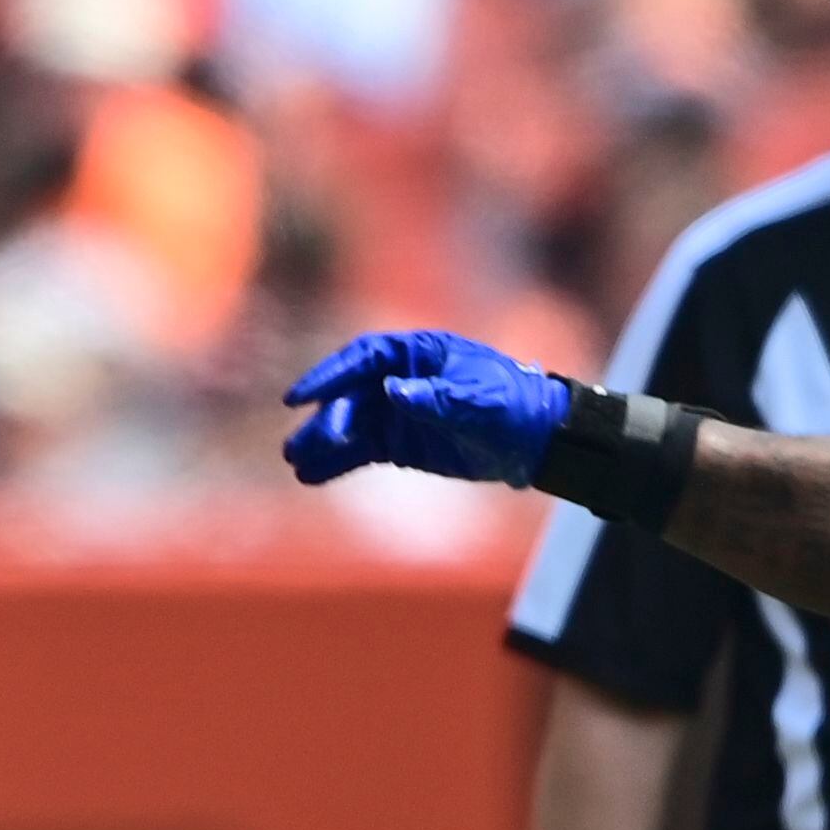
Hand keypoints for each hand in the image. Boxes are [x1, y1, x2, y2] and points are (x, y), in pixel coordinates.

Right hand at [283, 327, 573, 487]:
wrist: (535, 439)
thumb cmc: (511, 406)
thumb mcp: (478, 401)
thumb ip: (436, 397)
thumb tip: (393, 392)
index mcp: (418, 353)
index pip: (364, 358)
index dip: (329, 375)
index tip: (300, 397)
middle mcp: (400, 379)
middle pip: (350, 395)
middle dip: (327, 419)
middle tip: (306, 444)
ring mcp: (397, 411)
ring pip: (349, 424)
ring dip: (321, 441)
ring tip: (294, 461)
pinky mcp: (399, 442)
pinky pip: (359, 451)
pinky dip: (335, 463)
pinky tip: (310, 476)